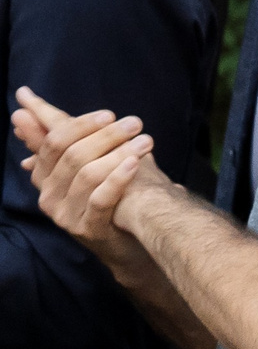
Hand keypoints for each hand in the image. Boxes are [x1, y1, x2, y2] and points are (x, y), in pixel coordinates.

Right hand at [12, 87, 169, 273]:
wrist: (127, 239)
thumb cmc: (107, 192)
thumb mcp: (81, 163)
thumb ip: (52, 137)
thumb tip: (21, 109)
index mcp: (45, 176)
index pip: (54, 142)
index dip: (80, 125)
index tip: (108, 114)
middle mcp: (49, 195)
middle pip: (72, 155)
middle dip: (104, 135)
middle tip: (134, 123)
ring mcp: (66, 214)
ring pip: (87, 175)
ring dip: (118, 152)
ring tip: (145, 141)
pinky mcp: (87, 229)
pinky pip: (99, 199)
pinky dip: (118, 178)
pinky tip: (136, 164)